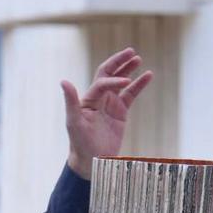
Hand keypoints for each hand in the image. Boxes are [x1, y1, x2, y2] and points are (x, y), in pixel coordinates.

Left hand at [61, 47, 153, 178]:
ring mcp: (110, 104)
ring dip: (129, 69)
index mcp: (88, 98)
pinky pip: (131, 95)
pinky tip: (148, 75)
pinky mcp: (121, 112)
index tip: (126, 82)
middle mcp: (99, 98)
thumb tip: (64, 81)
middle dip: (119, 62)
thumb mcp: (75, 122)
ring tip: (139, 59)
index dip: (114, 80)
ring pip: (121, 82)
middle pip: (109, 73)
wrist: (92, 160)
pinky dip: (139, 85)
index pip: (103, 82)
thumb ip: (71, 101)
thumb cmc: (80, 143)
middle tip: (131, 52)